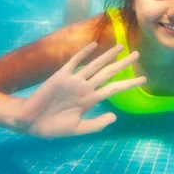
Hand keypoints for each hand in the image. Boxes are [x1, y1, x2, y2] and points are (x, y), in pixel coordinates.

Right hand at [14, 42, 144, 137]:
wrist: (30, 122)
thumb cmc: (53, 126)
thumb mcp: (77, 129)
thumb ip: (96, 124)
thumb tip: (115, 117)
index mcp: (90, 100)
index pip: (114, 88)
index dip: (129, 83)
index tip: (144, 79)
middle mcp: (85, 87)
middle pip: (108, 73)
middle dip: (123, 64)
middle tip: (138, 55)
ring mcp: (74, 81)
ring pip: (95, 65)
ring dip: (108, 56)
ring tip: (121, 47)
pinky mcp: (60, 76)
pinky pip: (74, 62)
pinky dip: (84, 53)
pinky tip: (94, 45)